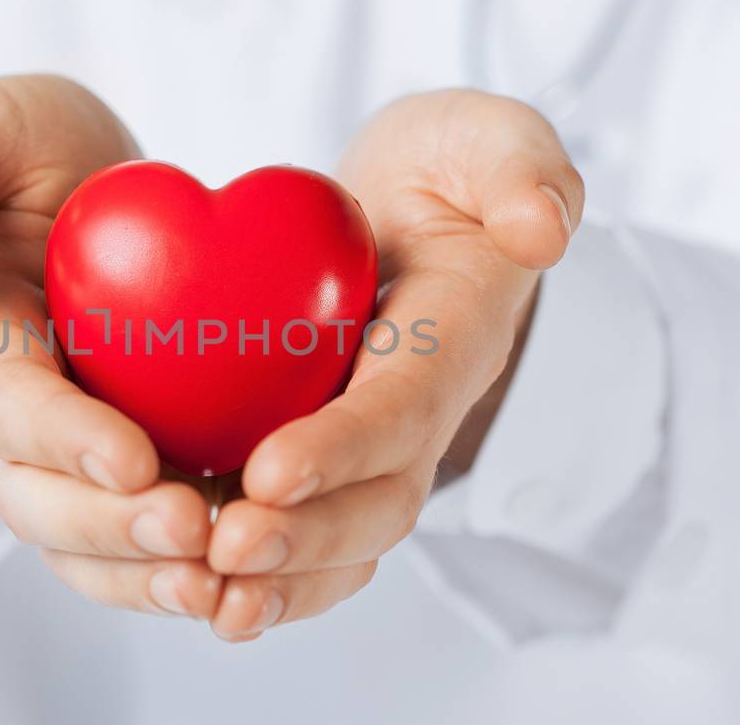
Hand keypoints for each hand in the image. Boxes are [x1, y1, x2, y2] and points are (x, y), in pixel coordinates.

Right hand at [0, 75, 220, 618]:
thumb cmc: (12, 152)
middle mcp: (5, 415)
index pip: (4, 404)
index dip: (62, 438)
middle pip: (38, 501)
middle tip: (196, 529)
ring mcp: (63, 451)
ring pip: (87, 543)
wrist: (66, 188)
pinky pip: (142, 537)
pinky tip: (257, 576)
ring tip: (228, 583)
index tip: (135, 459)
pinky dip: (189, 568)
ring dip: (148, 574)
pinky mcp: (125, 462)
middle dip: (110, 528)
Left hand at [204, 90, 583, 640]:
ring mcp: (379, 449)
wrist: (419, 212)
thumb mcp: (485, 138)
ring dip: (285, 582)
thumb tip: (539, 230)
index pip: (406, 406)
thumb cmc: (447, 169)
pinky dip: (268, 579)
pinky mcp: (331, 462)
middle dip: (308, 536)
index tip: (270, 471)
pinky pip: (311, 539)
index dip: (345, 446)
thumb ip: (521, 166)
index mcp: (457, 337)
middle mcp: (422, 411)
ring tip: (210, 601)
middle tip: (227, 549)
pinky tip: (200, 598)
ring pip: (346, 541)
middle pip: (381, 500)